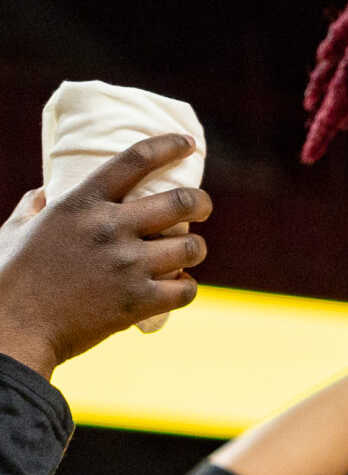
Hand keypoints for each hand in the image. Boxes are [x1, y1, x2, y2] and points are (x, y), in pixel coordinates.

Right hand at [0, 136, 209, 376]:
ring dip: (195, 249)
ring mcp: (128, 265)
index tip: (188, 144)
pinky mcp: (138, 300)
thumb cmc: (9, 279)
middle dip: (201, 202)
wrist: (12, 329)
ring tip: (188, 252)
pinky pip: (187, 289)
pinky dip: (186, 288)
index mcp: (81, 205)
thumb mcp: (15, 231)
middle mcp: (110, 228)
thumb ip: (35, 208)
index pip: (134, 160)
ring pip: (192, 247)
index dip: (168, 146)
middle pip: (182, 201)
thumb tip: (44, 192)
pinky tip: (178, 286)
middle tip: (202, 207)